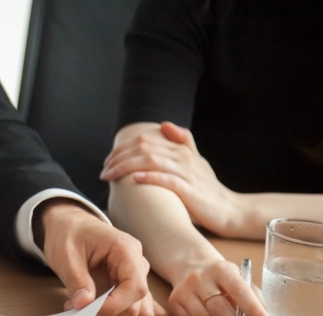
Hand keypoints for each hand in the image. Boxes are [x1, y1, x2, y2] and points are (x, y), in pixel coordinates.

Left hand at [37, 199, 163, 314]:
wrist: (69, 223)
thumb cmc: (69, 232)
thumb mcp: (66, 254)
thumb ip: (76, 279)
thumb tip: (83, 305)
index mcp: (126, 249)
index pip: (135, 286)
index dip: (115, 305)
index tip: (89, 311)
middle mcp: (136, 263)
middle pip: (138, 301)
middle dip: (109, 311)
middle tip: (78, 309)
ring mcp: (134, 275)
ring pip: (137, 307)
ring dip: (113, 313)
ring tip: (83, 308)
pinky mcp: (126, 285)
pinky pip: (129, 305)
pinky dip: (113, 312)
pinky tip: (92, 309)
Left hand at [100, 122, 242, 236]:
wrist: (230, 211)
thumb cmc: (207, 189)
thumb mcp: (196, 161)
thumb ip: (182, 142)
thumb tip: (165, 124)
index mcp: (182, 149)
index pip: (144, 141)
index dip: (122, 149)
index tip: (108, 161)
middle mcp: (184, 157)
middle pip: (144, 148)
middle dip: (118, 158)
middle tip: (104, 170)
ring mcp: (188, 173)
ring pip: (152, 161)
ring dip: (126, 167)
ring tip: (110, 175)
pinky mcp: (191, 191)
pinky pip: (168, 180)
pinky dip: (150, 177)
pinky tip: (135, 178)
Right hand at [168, 260, 265, 315]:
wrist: (190, 267)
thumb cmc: (222, 279)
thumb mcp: (238, 279)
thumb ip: (253, 297)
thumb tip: (265, 315)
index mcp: (222, 270)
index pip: (238, 289)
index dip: (251, 305)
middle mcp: (200, 278)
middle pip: (219, 308)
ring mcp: (184, 290)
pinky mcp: (174, 302)